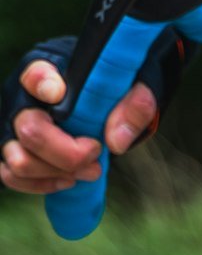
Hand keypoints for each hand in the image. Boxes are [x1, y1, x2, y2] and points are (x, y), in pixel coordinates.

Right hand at [1, 58, 158, 196]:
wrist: (104, 101)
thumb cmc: (113, 89)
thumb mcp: (135, 87)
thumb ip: (134, 106)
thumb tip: (116, 142)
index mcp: (49, 70)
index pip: (35, 75)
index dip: (42, 85)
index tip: (60, 94)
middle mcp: (23, 97)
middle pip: (29, 130)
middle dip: (67, 154)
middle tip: (96, 154)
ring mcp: (14, 125)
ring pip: (19, 159)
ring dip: (56, 173)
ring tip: (89, 171)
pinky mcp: (14, 149)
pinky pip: (12, 176)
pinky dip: (41, 184)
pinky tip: (68, 180)